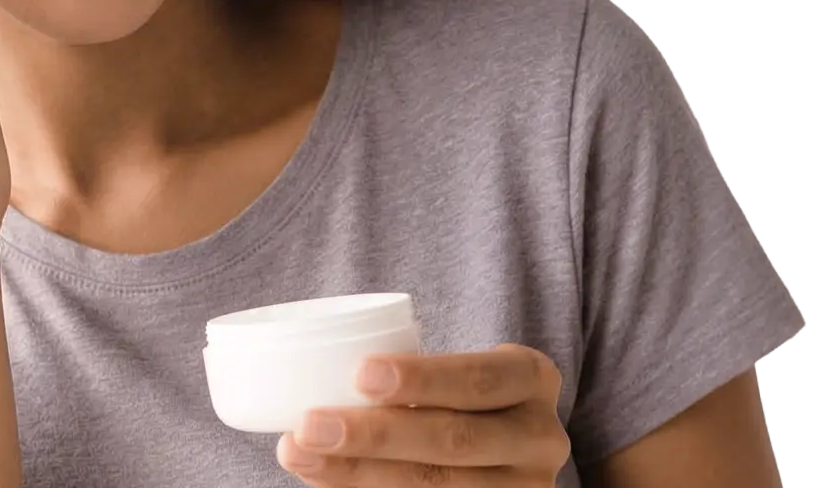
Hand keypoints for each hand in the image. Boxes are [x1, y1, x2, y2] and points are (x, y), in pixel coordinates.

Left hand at [277, 343, 571, 485]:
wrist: (502, 445)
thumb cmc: (457, 393)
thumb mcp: (460, 371)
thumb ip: (416, 372)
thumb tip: (309, 365)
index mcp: (532, 379)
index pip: (478, 377)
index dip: (422, 379)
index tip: (360, 374)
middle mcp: (540, 438)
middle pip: (453, 441)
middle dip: (375, 434)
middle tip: (309, 426)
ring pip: (438, 487)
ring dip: (359, 473)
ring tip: (299, 455)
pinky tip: (330, 483)